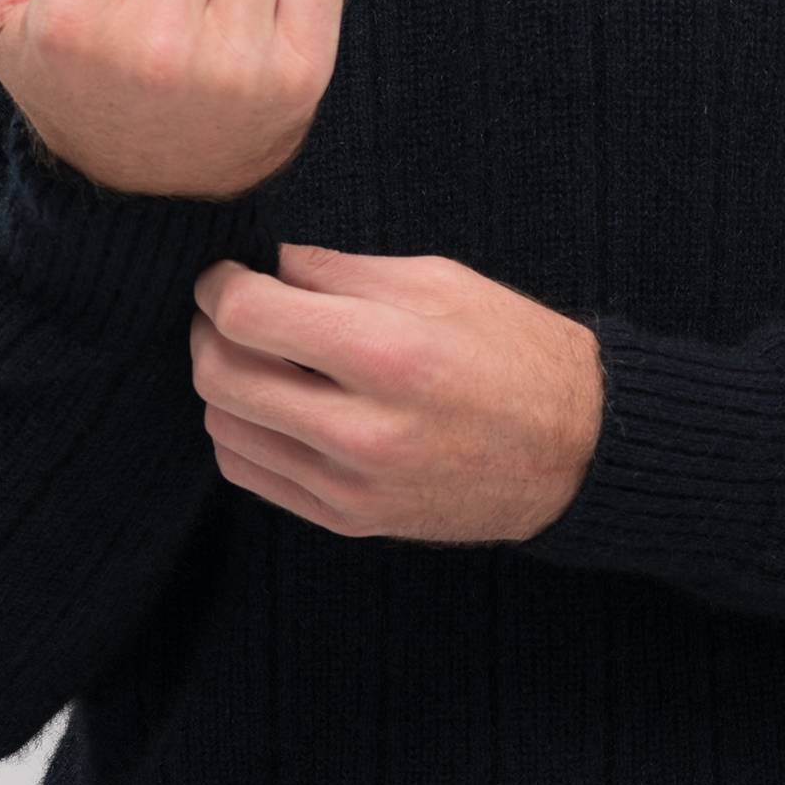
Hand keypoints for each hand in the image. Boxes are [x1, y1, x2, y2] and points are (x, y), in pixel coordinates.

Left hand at [190, 244, 605, 542]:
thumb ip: (344, 271)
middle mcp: (362, 429)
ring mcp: (352, 484)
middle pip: (220, 377)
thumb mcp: (441, 283)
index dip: (219, 286)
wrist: (577, 452)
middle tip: (228, 310)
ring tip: (256, 356)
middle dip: (208, 332)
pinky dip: (242, 433)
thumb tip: (270, 264)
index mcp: (388, 353)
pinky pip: (252, 475)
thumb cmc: (515, 351)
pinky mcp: (350, 520)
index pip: (248, 317)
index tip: (226, 275)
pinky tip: (273, 404)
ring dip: (222, 384)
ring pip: (225, 429)